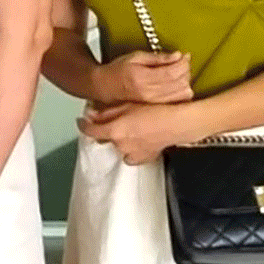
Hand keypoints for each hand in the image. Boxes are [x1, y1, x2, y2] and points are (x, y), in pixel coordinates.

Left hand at [78, 100, 194, 165]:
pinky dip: (132, 149)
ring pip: (119, 147)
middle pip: (106, 138)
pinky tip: (140, 141)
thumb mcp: (130, 105)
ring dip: (120, 140)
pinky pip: (132, 155)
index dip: (84, 125)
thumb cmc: (158, 110)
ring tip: (132, 130)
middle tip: (117, 120)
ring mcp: (133, 154)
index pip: (91, 131)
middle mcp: (121, 146)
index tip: (82, 121)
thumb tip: (91, 115)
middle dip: (107, 130)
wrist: (180, 123)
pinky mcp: (145, 158)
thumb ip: (108, 112)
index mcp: (115, 131)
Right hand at [92, 50, 192, 105]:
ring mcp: (154, 101)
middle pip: (180, 82)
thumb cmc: (117, 71)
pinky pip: (178, 100)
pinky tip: (178, 86)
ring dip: (185, 81)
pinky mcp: (156, 106)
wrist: (105, 87)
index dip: (183, 63)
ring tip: (179, 73)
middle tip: (182, 63)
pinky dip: (183, 92)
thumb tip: (176, 55)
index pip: (172, 72)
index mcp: (143, 78)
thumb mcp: (135, 57)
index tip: (184, 56)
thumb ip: (157, 58)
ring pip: (182, 93)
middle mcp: (149, 92)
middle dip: (185, 70)